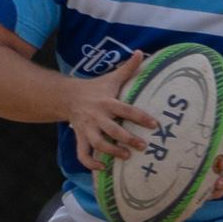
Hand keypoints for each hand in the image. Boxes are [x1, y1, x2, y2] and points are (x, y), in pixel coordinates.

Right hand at [65, 50, 156, 172]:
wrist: (68, 96)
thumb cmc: (95, 88)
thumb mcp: (111, 78)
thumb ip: (128, 68)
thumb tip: (142, 52)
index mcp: (107, 102)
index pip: (126, 110)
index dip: (140, 117)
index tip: (154, 124)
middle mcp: (97, 117)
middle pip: (112, 130)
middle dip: (128, 139)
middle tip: (143, 146)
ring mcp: (87, 129)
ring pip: (98, 144)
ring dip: (112, 152)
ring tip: (126, 156)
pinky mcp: (80, 138)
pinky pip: (82, 154)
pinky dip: (90, 163)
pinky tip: (102, 168)